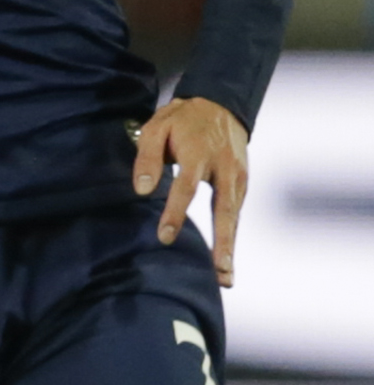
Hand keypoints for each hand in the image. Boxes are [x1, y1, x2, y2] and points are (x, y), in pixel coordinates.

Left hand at [135, 95, 249, 284]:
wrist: (221, 105)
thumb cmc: (181, 120)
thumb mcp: (155, 128)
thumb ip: (146, 159)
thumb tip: (141, 191)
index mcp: (200, 153)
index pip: (187, 187)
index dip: (175, 213)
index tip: (165, 237)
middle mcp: (225, 168)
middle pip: (225, 209)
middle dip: (223, 242)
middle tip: (220, 271)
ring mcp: (238, 176)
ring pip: (234, 216)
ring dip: (230, 247)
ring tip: (225, 278)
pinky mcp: (242, 183)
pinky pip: (235, 213)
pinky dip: (232, 237)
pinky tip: (225, 261)